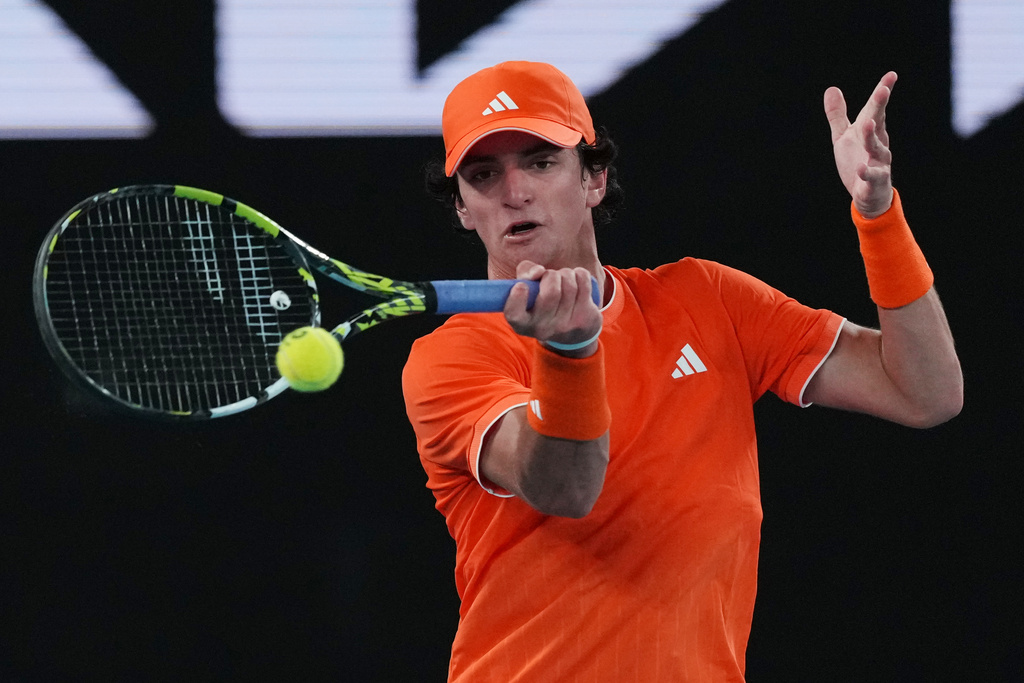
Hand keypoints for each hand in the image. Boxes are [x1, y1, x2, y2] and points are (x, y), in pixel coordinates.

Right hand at [504, 261, 601, 355]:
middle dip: (551, 275)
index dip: (517, 298)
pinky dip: (579, 273)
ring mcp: (565, 326)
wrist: (572, 331)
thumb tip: (538, 271)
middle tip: (550, 276)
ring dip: (566, 274)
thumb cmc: (542, 300)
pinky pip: (583, 282)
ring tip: (563, 278)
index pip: (514, 314)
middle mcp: (542, 329)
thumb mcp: (527, 289)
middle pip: (551, 293)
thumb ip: (525, 273)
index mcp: (521, 324)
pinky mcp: (584, 318)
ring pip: (569, 285)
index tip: (521, 286)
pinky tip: (576, 279)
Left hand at [824, 71, 896, 217]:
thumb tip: (832, 88)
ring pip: (877, 148)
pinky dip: (866, 173)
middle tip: (883, 90)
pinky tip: (860, 169)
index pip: (875, 109)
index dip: (881, 92)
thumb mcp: (843, 136)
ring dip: (871, 136)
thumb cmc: (857, 160)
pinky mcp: (874, 181)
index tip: (891, 75)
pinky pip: (871, 176)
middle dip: (880, 107)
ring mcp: (878, 162)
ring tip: (866, 124)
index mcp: (870, 131)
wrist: (868, 194)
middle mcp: (878, 143)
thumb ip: (838, 115)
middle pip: (878, 123)